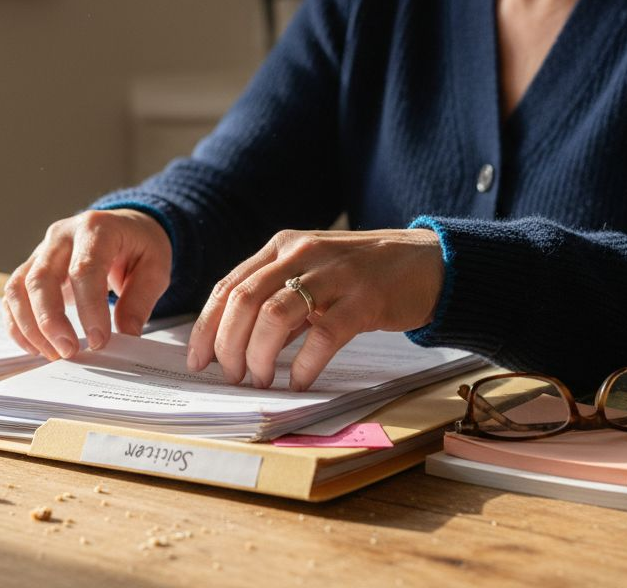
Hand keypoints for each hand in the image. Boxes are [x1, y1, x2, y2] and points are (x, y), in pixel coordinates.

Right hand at [4, 209, 171, 359]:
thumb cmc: (139, 245)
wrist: (124, 227)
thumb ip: (140, 300)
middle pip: (41, 278)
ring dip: (30, 327)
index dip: (89, 308)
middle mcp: (61, 236)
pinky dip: (17, 325)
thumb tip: (126, 335)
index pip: (84, 269)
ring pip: (18, 288)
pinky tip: (36, 347)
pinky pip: (12, 297)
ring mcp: (41, 250)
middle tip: (69, 352)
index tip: (99, 341)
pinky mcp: (31, 267)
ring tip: (52, 353)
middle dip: (50, 321)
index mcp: (96, 228)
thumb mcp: (155, 267)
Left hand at [186, 229, 443, 390]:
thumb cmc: (364, 274)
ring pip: (274, 315)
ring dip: (259, 355)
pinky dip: (303, 364)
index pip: (229, 286)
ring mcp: (334, 274)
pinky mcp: (364, 300)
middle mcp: (303, 253)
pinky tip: (298, 381)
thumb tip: (236, 342)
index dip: (206, 327)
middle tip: (231, 375)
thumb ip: (278, 298)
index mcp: (283, 246)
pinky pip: (322, 336)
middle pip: (244, 300)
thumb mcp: (313, 273)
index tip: (197, 360)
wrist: (429, 263)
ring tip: (261, 380)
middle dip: (228, 345)